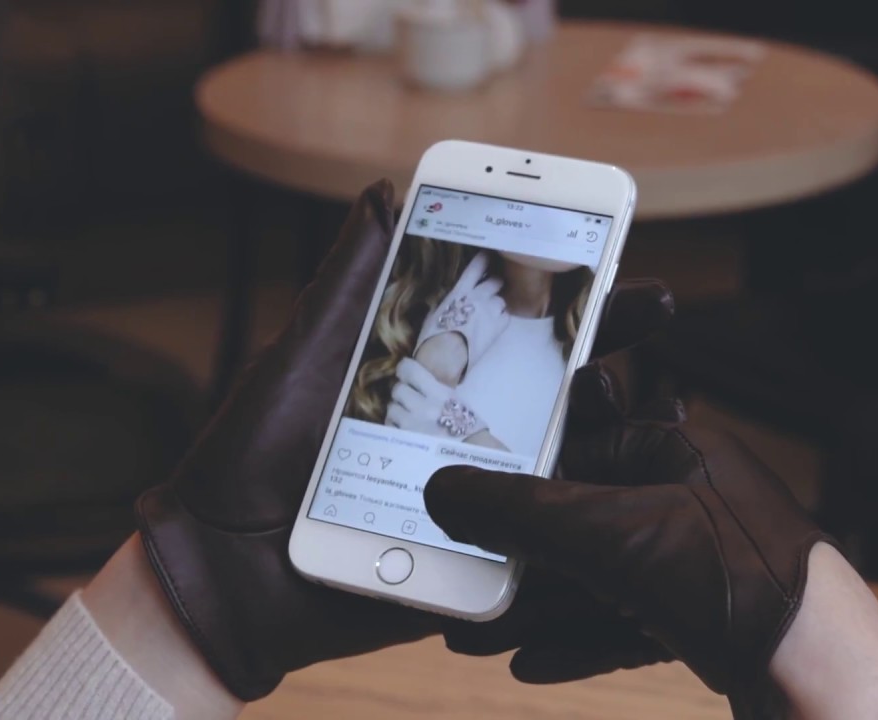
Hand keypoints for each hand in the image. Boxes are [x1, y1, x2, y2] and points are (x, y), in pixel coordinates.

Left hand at [136, 176, 674, 700]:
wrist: (220, 571)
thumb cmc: (249, 457)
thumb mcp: (302, 357)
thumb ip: (348, 286)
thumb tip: (383, 194)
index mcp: (423, 385)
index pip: (509, 329)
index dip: (559, 292)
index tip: (608, 250)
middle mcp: (456, 438)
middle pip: (549, 389)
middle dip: (608, 346)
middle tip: (655, 308)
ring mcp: (469, 503)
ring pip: (560, 465)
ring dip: (617, 432)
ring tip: (657, 398)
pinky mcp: (467, 564)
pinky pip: (537, 545)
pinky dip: (585, 525)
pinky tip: (623, 499)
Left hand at [386, 358, 488, 439]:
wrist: (471, 456)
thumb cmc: (468, 427)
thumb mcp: (455, 401)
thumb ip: (434, 390)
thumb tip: (414, 381)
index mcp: (439, 394)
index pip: (409, 370)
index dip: (405, 369)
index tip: (405, 373)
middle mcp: (423, 408)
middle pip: (397, 389)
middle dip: (402, 393)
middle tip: (408, 399)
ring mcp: (412, 427)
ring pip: (391, 409)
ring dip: (397, 411)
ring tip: (407, 417)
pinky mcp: (406, 442)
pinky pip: (390, 428)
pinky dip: (395, 426)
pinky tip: (404, 429)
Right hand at [415, 251, 508, 380]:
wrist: (445, 358)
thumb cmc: (433, 336)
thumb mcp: (436, 312)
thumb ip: (449, 301)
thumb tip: (453, 299)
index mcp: (460, 291)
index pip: (476, 268)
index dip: (484, 259)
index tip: (488, 255)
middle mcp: (478, 297)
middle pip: (495, 282)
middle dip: (493, 284)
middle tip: (490, 290)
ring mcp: (490, 312)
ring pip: (501, 300)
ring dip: (497, 304)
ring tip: (489, 313)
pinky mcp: (498, 328)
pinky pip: (506, 316)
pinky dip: (502, 318)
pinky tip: (494, 324)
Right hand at [425, 362, 833, 712]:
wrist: (826, 681)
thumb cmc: (733, 578)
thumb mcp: (611, 534)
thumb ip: (522, 512)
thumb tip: (442, 490)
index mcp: (677, 451)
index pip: (577, 450)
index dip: (515, 481)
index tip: (463, 508)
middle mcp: (690, 501)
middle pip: (580, 526)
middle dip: (514, 565)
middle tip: (458, 590)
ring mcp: (702, 565)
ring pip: (597, 582)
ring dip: (535, 611)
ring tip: (473, 639)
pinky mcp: (709, 622)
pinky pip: (626, 623)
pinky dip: (579, 641)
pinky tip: (531, 664)